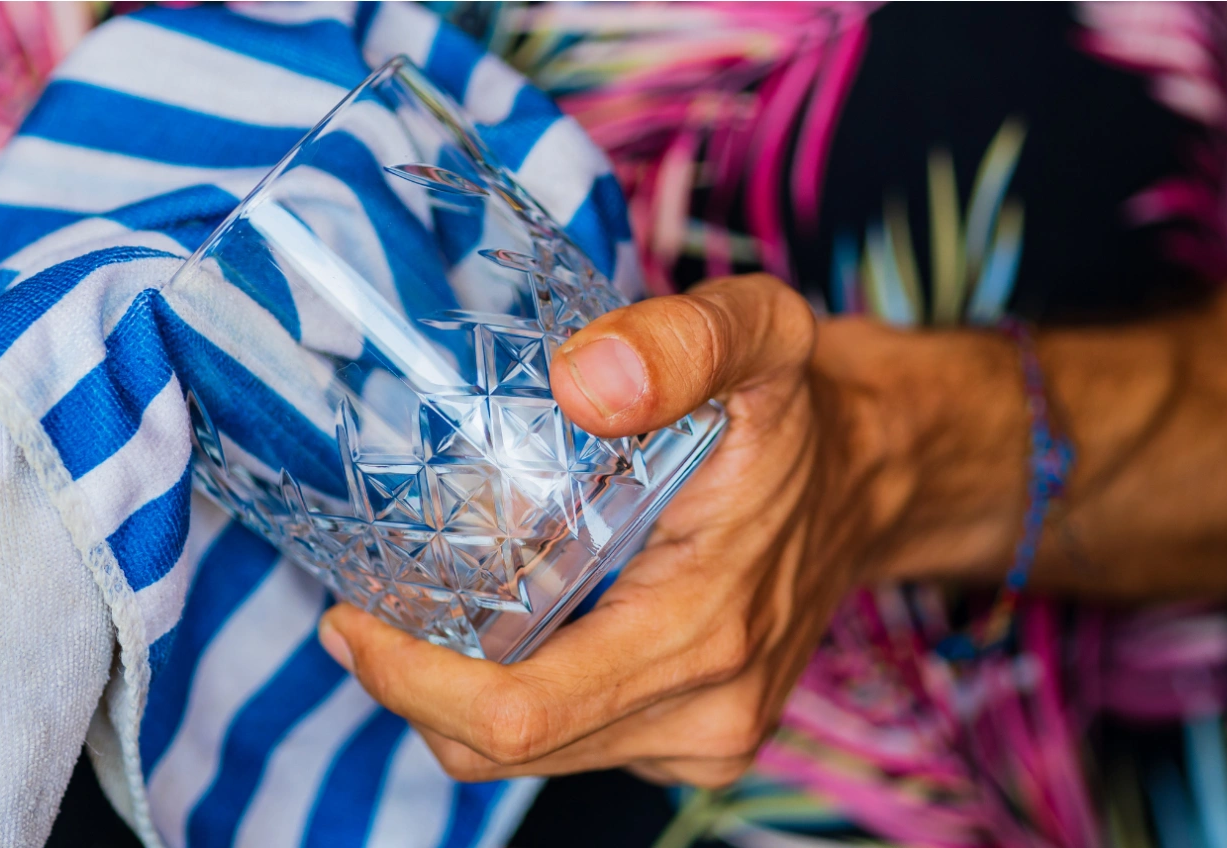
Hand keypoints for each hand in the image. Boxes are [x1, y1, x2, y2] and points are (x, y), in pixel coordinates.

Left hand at [316, 274, 884, 785]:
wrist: (875, 475)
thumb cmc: (800, 411)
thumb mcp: (758, 332)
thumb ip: (681, 341)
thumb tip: (585, 382)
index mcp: (706, 630)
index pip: (520, 711)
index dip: (411, 679)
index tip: (351, 614)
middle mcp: (707, 709)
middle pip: (503, 747)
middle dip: (412, 688)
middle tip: (364, 611)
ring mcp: (703, 737)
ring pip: (528, 755)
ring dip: (456, 696)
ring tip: (427, 610)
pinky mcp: (696, 742)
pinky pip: (569, 744)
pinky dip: (515, 698)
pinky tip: (510, 625)